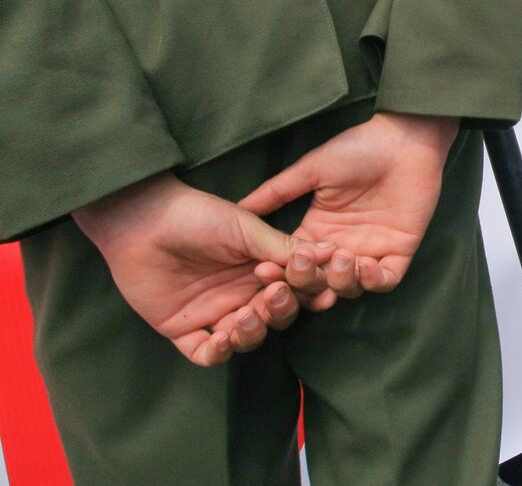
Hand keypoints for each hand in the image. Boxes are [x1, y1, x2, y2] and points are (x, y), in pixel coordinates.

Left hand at [73, 173, 315, 365]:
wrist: (143, 222)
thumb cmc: (198, 216)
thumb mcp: (247, 229)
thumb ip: (284, 247)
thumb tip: (330, 252)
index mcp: (261, 267)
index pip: (295, 288)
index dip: (308, 293)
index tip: (318, 292)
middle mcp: (241, 292)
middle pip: (276, 316)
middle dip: (280, 310)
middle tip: (271, 295)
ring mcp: (213, 311)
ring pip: (247, 338)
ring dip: (252, 332)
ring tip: (243, 317)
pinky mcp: (183, 328)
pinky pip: (206, 354)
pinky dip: (218, 353)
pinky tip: (221, 340)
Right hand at [241, 112, 456, 302]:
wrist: (402, 140)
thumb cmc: (357, 148)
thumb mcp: (311, 169)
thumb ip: (277, 192)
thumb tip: (236, 209)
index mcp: (315, 231)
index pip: (290, 264)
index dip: (277, 271)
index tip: (262, 269)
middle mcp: (338, 248)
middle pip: (316, 284)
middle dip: (306, 282)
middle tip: (302, 268)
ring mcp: (369, 252)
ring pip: (348, 288)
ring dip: (340, 281)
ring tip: (339, 257)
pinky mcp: (399, 252)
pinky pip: (385, 281)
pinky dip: (372, 281)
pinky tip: (363, 264)